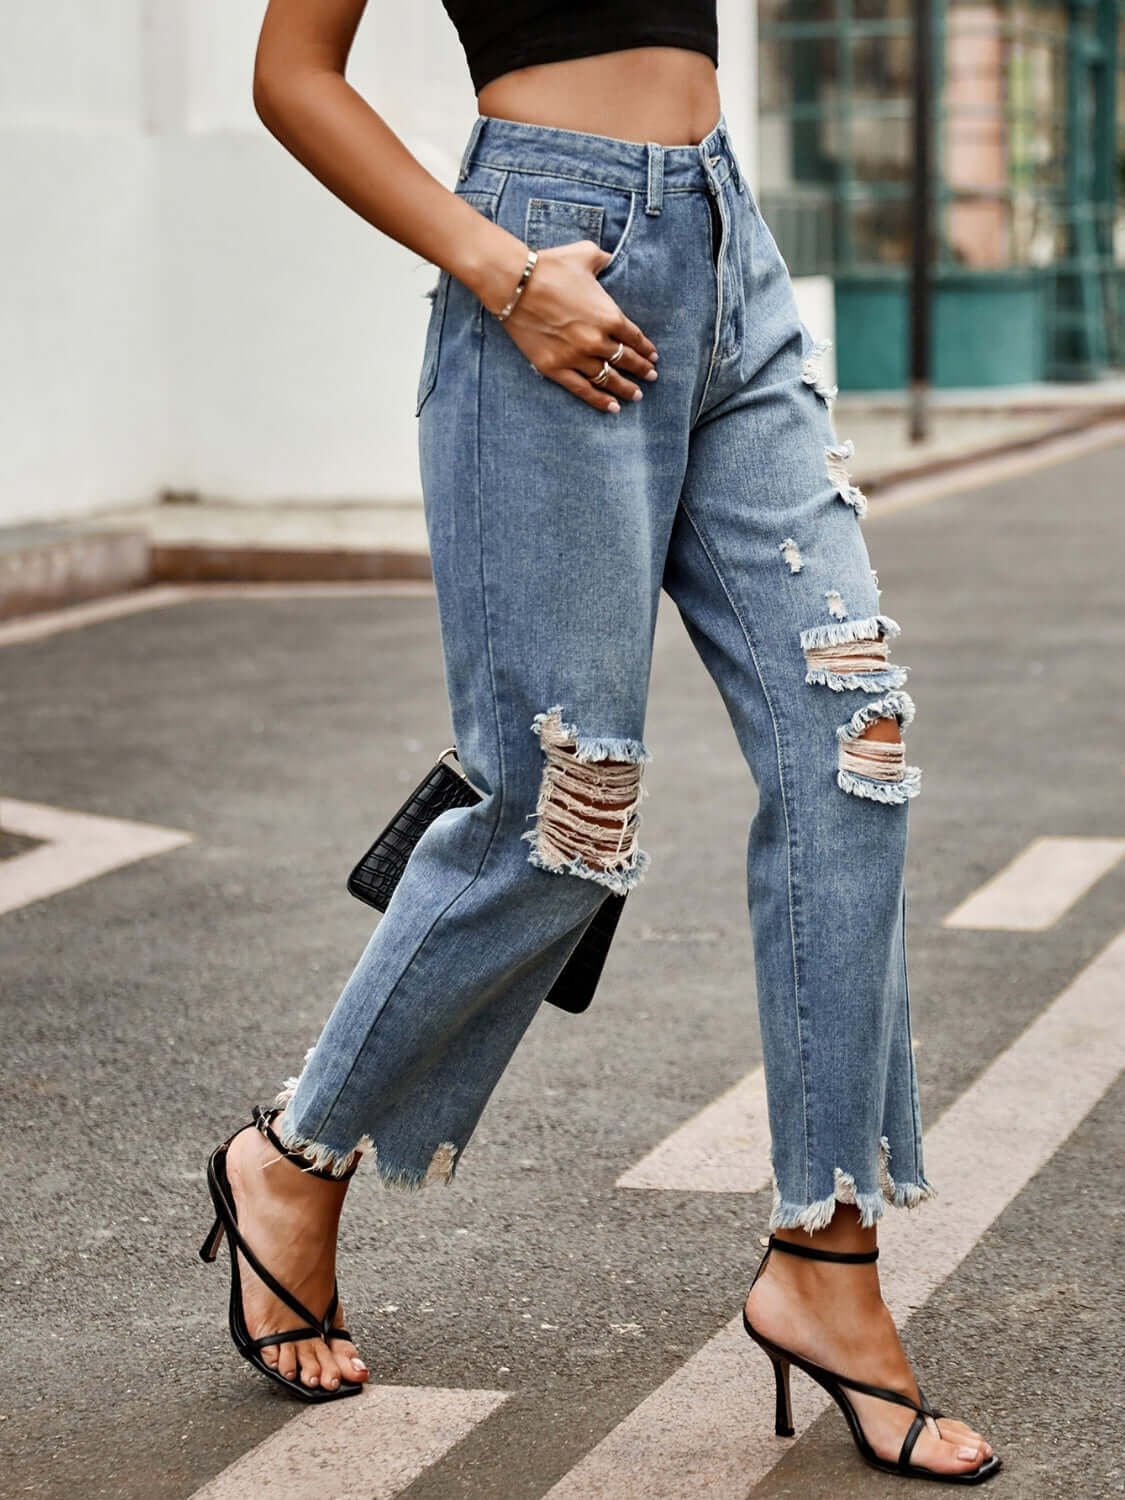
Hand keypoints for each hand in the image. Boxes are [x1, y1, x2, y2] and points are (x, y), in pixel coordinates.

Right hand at [499, 241, 658, 411]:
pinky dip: (600, 400)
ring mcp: (576, 357)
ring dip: (625, 388)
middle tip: (652, 377)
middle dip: (642, 370)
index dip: (646, 349)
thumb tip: (610, 259)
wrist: (514, 284)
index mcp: (609, 315)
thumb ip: (604, 260)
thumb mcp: (585, 254)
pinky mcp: (555, 368)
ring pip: (608, 379)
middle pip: (626, 361)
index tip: (653, 356)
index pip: (635, 338)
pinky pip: (583, 390)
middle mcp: (596, 341)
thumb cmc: (550, 266)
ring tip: (636, 395)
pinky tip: (613, 407)